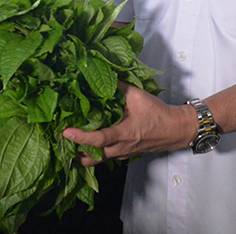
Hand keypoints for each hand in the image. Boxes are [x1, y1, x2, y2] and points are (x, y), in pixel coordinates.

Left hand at [62, 83, 196, 164]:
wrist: (176, 129)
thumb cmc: (157, 113)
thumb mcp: (137, 95)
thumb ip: (117, 86)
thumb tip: (100, 74)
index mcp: (124, 133)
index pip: (99, 139)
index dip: (81, 137)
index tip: (66, 132)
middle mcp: (122, 148)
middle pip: (93, 158)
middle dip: (75, 152)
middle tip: (60, 142)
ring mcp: (123, 153)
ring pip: (99, 161)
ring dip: (83, 156)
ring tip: (68, 145)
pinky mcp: (125, 154)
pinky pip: (106, 158)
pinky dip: (94, 154)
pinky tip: (86, 145)